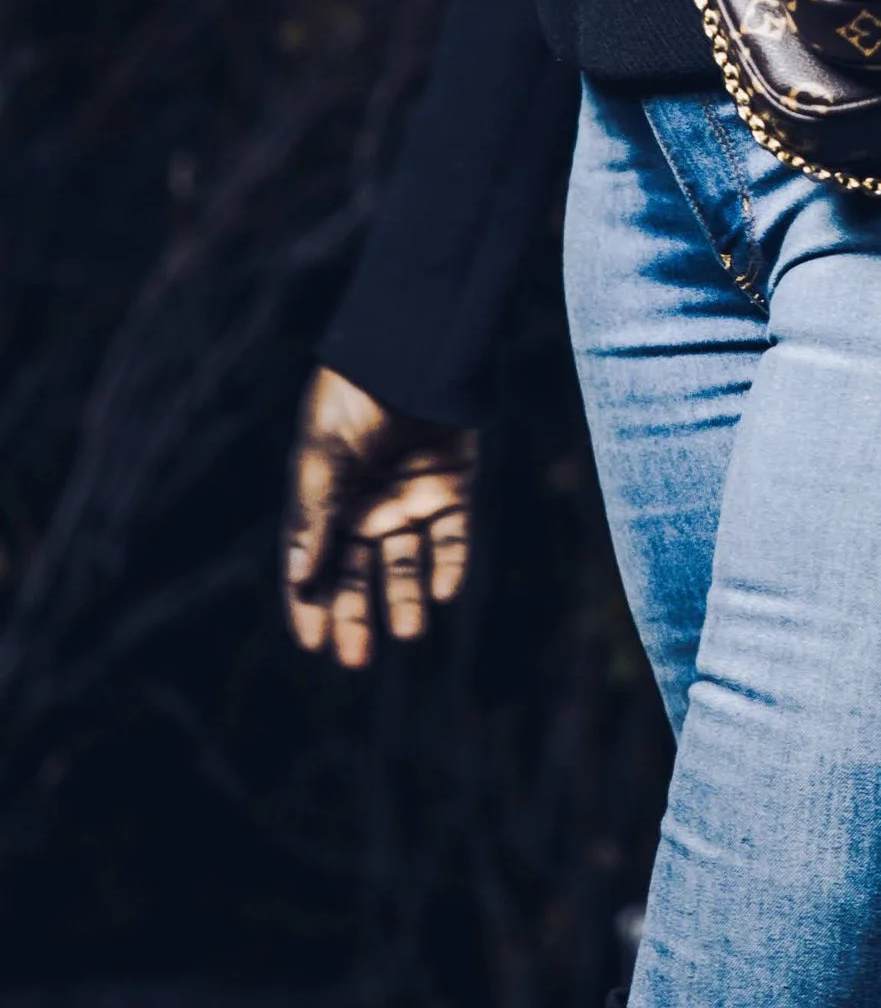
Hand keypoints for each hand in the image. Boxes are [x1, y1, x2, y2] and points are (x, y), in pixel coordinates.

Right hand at [283, 367, 477, 668]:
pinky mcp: (451, 487)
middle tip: (356, 660)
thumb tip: (303, 578)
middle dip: (356, 616)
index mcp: (324, 501)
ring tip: (409, 632)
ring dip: (405, 598)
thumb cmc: (353, 396)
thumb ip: (315, 514)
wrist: (411, 347)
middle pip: (357, 574)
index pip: (313, 566)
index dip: (310, 606)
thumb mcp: (323, 454)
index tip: (313, 645)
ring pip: (405, 564)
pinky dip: (449, 563)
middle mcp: (365, 508)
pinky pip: (451, 537)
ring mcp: (409, 499)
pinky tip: (446, 590)